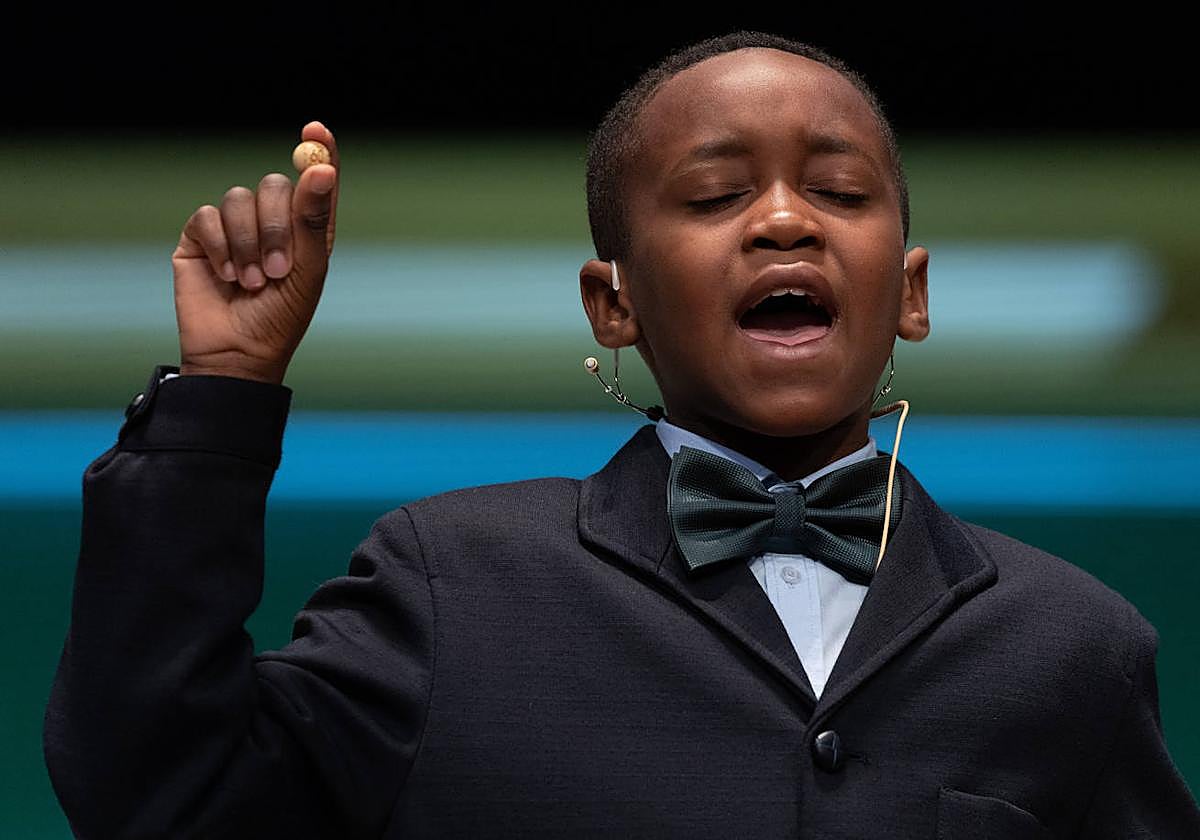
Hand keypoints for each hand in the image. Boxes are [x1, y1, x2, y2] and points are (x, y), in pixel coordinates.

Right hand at [171, 121, 339, 384]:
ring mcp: (234, 228)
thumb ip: (313, 220)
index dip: (319, 151)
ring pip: (238, 198)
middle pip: (274, 184)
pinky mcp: (200, 237)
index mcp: (307, 229)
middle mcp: (272, 222)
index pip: (315, 179)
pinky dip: (221, 245)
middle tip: (278, 270)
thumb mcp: (308, 271)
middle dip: (276, 226)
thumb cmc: (281, 319)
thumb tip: (321, 168)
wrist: (237, 353)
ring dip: (248, 243)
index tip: (315, 131)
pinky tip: (226, 276)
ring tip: (251, 282)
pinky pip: (208, 215)